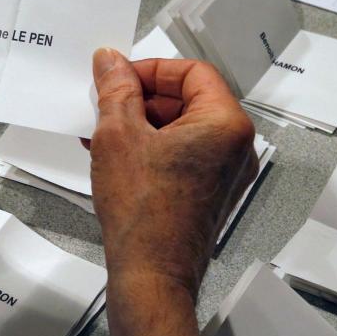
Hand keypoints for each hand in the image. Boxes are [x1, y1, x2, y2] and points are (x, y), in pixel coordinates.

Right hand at [88, 49, 257, 299]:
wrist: (151, 273)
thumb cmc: (144, 213)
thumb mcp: (118, 134)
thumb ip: (116, 89)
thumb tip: (111, 62)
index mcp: (225, 124)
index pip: (191, 72)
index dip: (150, 69)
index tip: (119, 77)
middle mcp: (235, 147)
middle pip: (188, 99)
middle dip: (142, 98)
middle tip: (106, 103)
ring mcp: (225, 174)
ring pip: (181, 129)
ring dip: (141, 124)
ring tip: (101, 131)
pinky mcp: (209, 195)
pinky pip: (181, 156)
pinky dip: (150, 149)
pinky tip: (113, 155)